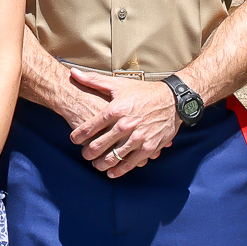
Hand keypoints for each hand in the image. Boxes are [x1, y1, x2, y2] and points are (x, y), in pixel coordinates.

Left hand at [66, 72, 180, 177]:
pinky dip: (119, 170)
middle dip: (87, 153)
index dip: (78, 136)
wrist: (173, 100)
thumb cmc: (144, 92)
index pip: (89, 128)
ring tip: (96, 165)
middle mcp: (125, 125)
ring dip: (101, 164)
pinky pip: (130, 163)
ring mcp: (137, 138)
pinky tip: (112, 172)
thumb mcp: (119, 84)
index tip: (74, 140)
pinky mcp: (149, 148)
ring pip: (112, 158)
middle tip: (85, 155)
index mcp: (115, 110)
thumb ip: (94, 80)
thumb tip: (73, 73)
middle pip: (98, 146)